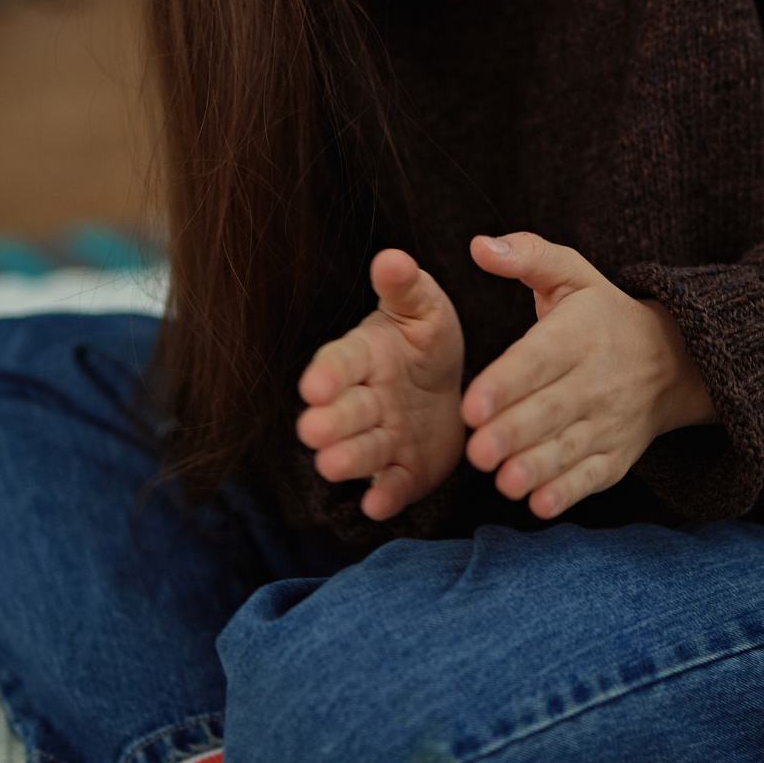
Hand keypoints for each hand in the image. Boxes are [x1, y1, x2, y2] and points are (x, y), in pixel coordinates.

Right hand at [296, 249, 466, 521]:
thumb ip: (407, 287)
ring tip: (332, 464)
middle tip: (314, 430)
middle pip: (343, 412)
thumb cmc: (426, 342)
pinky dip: (384, 496)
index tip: (316, 384)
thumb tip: (392, 257)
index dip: (328, 373)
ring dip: (346, 458)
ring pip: (360, 450)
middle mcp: (364, 401)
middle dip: (328, 421)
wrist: (449, 389)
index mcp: (364, 358)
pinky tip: (379, 505)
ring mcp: (381, 438)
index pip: (340, 362)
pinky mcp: (403, 471)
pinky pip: (391, 485)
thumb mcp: (424, 309)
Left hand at [459, 233, 716, 518]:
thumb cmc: (603, 316)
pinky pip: (594, 477)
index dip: (506, 383)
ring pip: (570, 448)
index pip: (540, 359)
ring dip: (537, 467)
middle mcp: (598, 380)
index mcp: (580, 334)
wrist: (675, 359)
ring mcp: (610, 421)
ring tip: (504, 480)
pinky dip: (569, 492)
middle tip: (477, 451)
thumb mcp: (574, 276)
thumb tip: (480, 246)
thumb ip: (528, 256)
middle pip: (552, 410)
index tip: (471, 404)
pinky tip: (540, 504)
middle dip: (515, 432)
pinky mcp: (617, 456)